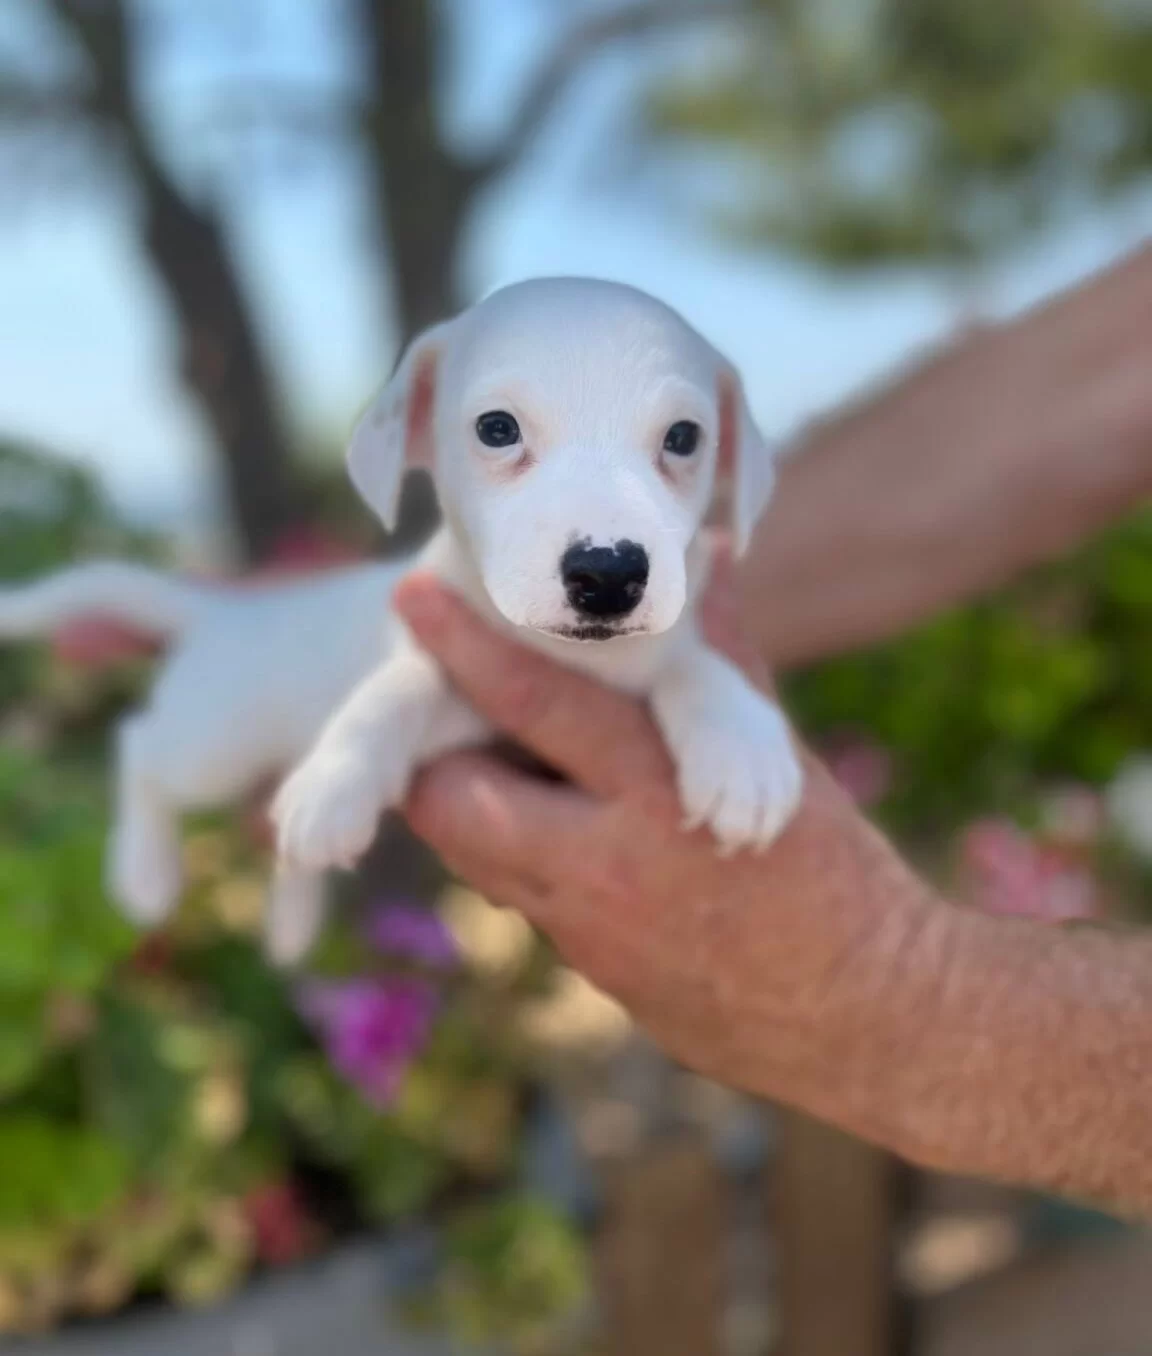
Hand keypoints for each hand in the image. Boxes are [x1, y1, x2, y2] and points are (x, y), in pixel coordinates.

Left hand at [393, 557, 939, 1108]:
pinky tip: (566, 837)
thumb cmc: (831, 870)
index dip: (465, 648)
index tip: (413, 598)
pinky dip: (524, 863)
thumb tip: (710, 559)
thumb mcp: (776, 757)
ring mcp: (586, 931)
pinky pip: (523, 905)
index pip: (535, 705)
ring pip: (474, 862)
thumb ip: (721, 661)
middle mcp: (603, 865)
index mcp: (657, 791)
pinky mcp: (589, 976)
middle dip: (432, 762)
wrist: (862, 1010)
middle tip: (450, 719)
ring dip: (473, 812)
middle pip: (453, 804)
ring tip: (508, 769)